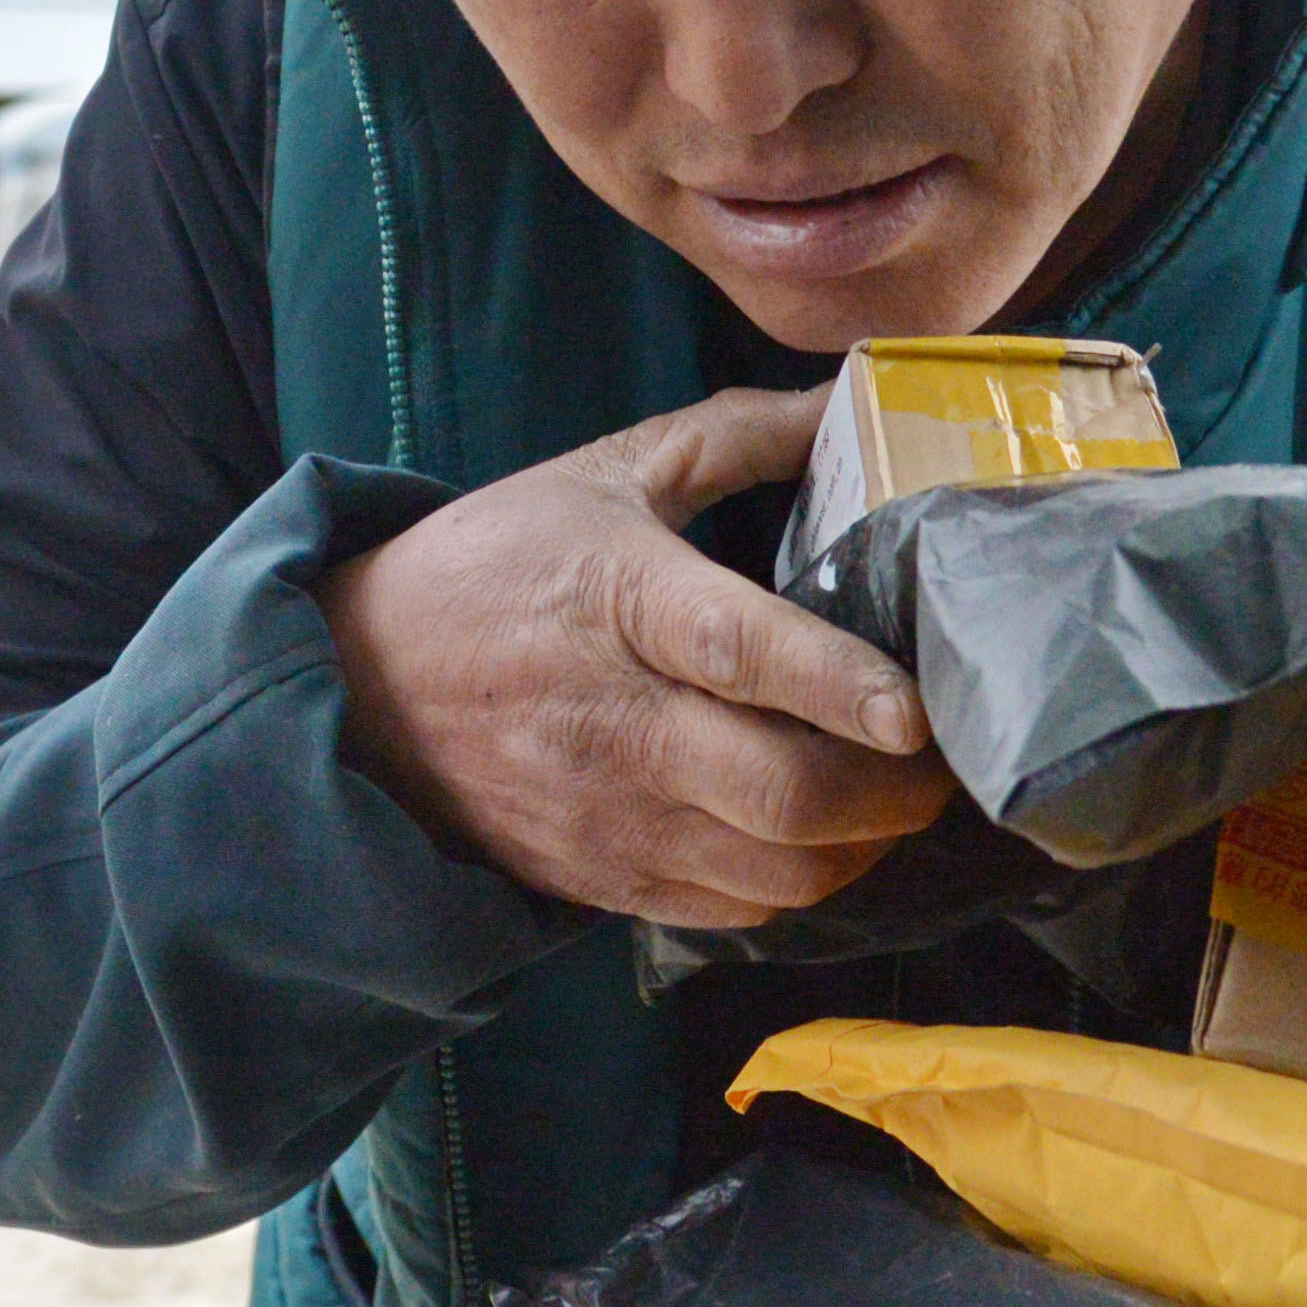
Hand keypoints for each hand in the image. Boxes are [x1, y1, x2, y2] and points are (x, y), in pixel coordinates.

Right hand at [321, 388, 949, 929]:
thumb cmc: (496, 567)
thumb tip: (853, 396)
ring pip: (780, 871)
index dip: (839, 684)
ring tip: (897, 791)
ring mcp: (612, 817)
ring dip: (866, 843)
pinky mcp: (609, 881)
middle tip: (946, 753)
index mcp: (619, 600)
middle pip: (782, 792)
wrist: (360, 690)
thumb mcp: (604, 475)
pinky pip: (744, 910)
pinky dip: (808, 880)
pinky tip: (826, 829)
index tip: (917, 709)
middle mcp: (616, 724)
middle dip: (895, 792)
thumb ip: (737, 435)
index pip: (739, 652)